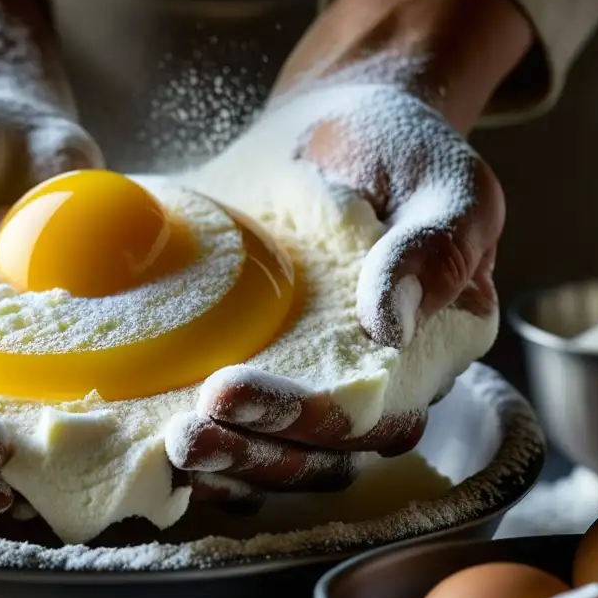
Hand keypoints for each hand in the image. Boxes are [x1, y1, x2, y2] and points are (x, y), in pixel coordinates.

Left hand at [168, 0, 530, 493]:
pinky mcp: (263, 378)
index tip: (229, 390)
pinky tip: (155, 446)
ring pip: (277, 463)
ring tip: (172, 445)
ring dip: (225, 464)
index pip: (366, 415)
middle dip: (249, 453)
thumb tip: (389, 327)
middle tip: (186, 434)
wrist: (334, 134)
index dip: (300, 418)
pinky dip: (205, 454)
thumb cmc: (396, 153)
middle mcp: (372, 392)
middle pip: (316, 457)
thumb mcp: (441, 180)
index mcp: (423, 359)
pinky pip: (238, 436)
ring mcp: (311, 392)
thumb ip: (436, 245)